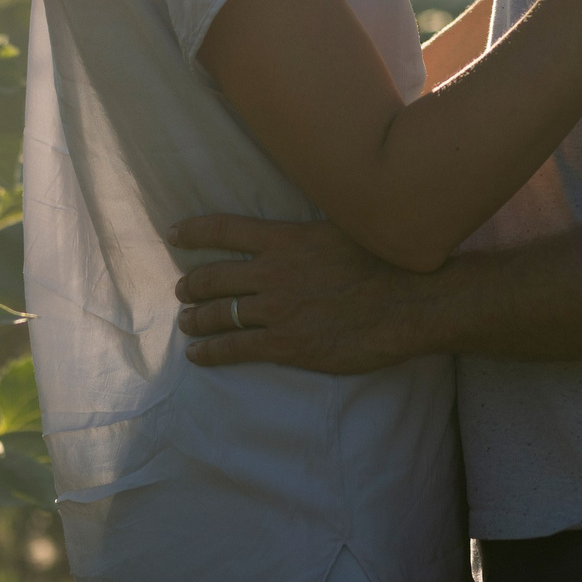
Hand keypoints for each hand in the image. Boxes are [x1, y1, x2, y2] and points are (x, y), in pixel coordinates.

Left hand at [168, 215, 428, 374]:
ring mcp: (276, 310)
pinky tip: (197, 355)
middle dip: (191, 284)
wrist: (407, 303)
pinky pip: (234, 348)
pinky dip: (209, 351)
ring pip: (219, 313)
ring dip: (196, 318)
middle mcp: (273, 271)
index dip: (194, 232)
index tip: (174, 234)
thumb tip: (299, 227)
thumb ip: (311, 231)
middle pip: (213, 276)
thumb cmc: (383, 263)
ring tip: (187, 321)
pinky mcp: (286, 344)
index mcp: (285, 239)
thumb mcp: (342, 229)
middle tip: (182, 290)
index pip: (225, 229)